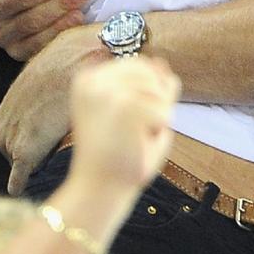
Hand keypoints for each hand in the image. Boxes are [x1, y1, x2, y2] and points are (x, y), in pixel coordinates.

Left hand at [0, 24, 102, 194]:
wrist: (90, 60)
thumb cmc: (79, 51)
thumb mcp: (60, 51)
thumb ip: (53, 68)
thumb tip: (65, 64)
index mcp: (12, 96)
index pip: (11, 121)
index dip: (27, 127)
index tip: (41, 130)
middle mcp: (7, 116)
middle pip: (9, 141)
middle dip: (25, 144)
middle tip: (47, 147)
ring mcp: (14, 134)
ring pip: (14, 157)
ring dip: (26, 162)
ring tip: (44, 164)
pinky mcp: (26, 150)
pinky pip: (18, 174)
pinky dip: (19, 181)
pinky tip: (20, 186)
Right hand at [69, 57, 179, 195]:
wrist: (97, 192)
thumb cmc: (117, 154)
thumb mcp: (132, 111)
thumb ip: (149, 85)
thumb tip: (160, 61)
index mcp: (89, 77)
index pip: (142, 65)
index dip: (148, 94)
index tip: (123, 121)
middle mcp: (93, 78)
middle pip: (154, 73)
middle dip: (155, 103)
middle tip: (131, 133)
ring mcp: (107, 90)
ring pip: (160, 91)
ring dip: (158, 119)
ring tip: (132, 139)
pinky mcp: (124, 106)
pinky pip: (164, 112)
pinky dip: (159, 133)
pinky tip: (137, 145)